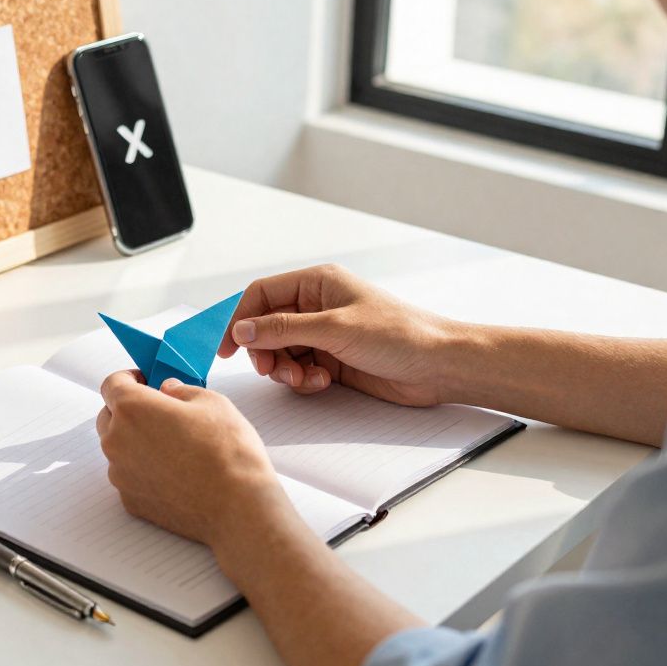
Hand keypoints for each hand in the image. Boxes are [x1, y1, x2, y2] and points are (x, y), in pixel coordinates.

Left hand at [95, 370, 289, 548]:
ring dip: (134, 441)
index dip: (129, 379)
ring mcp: (120, 474)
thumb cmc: (227, 452)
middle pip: (109, 416)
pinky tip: (173, 472)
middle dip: (129, 410)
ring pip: (117, 448)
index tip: (145, 381)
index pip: (111, 384)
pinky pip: (128, 475)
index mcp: (132, 408)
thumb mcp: (211, 402)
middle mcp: (116, 440)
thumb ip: (181, 390)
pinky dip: (142, 469)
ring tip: (171, 445)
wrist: (237, 506)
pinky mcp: (129, 500)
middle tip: (160, 412)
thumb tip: (168, 391)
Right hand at [219, 264, 459, 406]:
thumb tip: (241, 330)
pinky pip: (299, 370)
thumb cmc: (400, 334)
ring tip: (306, 379)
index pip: (261, 295)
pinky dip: (303, 380)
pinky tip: (323, 382)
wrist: (440, 366)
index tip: (226, 348)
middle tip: (272, 370)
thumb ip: (283, 329)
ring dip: (285, 370)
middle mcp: (318, 306)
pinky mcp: (333, 360)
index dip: (239, 319)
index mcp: (318, 283)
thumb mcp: (335, 328)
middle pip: (266, 327)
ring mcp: (325, 334)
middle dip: (265, 351)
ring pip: (281, 352)